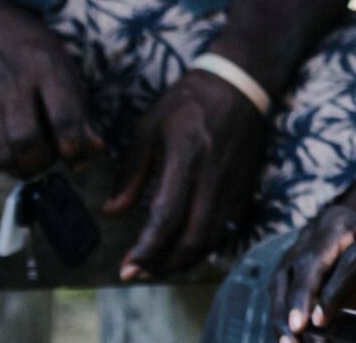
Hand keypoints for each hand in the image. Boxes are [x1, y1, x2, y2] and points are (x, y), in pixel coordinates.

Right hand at [0, 0, 102, 177]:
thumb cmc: (23, 40)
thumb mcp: (59, 59)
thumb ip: (79, 105)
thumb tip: (95, 149)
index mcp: (46, 65)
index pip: (64, 117)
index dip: (74, 148)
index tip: (78, 159)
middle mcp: (14, 81)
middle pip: (28, 142)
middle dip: (45, 162)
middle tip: (53, 159)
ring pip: (3, 152)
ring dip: (23, 168)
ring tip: (34, 161)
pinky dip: (0, 162)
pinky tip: (11, 154)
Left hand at [107, 68, 267, 279]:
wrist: (241, 82)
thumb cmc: (189, 101)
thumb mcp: (149, 127)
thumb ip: (131, 172)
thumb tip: (111, 212)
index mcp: (186, 159)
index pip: (166, 217)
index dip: (146, 249)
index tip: (126, 268)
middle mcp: (213, 177)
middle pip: (192, 238)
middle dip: (164, 265)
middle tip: (140, 273)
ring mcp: (233, 185)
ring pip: (212, 238)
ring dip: (184, 260)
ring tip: (158, 266)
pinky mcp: (244, 187)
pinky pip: (225, 228)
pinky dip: (203, 246)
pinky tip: (184, 247)